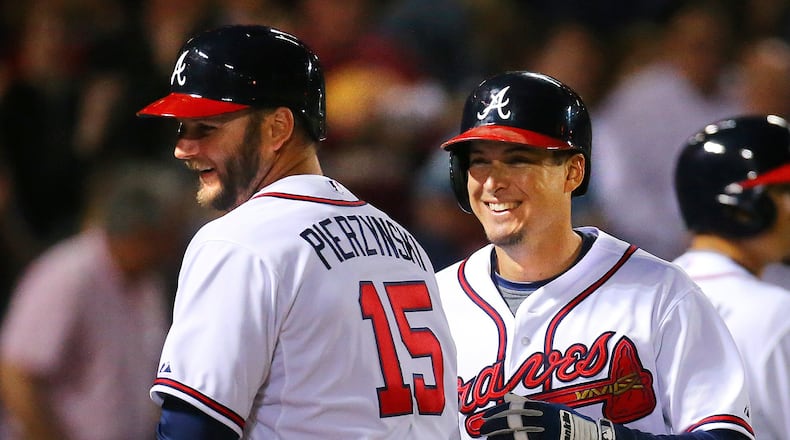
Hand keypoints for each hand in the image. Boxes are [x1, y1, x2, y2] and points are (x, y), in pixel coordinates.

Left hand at [480, 393, 615, 439]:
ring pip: (515, 437)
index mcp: (540, 408)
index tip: (485, 416)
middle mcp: (540, 420)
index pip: (513, 408)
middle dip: (494, 426)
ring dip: (500, 438)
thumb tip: (508, 397)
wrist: (589, 435)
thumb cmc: (568, 420)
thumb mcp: (550, 407)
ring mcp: (543, 434)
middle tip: (483, 429)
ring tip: (489, 439)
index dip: (497, 412)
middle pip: (511, 423)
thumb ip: (528, 403)